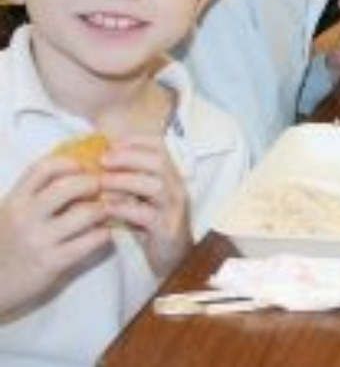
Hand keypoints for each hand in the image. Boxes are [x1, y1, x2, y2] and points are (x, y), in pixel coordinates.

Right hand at [0, 156, 109, 315]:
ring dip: (105, 210)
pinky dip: (105, 233)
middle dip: (94, 184)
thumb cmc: (8, 245)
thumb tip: (78, 168)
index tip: (84, 168)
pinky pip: (91, 240)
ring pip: (86, 213)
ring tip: (108, 212)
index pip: (44, 168)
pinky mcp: (52, 262)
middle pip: (69, 186)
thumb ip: (36, 194)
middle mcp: (24, 217)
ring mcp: (38, 240)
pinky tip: (104, 233)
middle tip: (104, 190)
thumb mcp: (13, 214)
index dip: (70, 163)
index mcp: (15, 201)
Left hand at [100, 136, 191, 277]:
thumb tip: (99, 160)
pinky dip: (124, 208)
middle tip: (102, 160)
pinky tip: (105, 208)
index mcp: (171, 177)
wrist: (172, 260)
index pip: (160, 148)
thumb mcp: (141, 198)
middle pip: (159, 161)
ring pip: (154, 186)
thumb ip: (127, 180)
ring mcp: (174, 209)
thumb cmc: (151, 226)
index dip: (135, 141)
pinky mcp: (167, 230)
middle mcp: (177, 189)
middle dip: (128, 157)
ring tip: (101, 183)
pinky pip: (147, 215)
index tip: (110, 143)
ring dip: (124, 181)